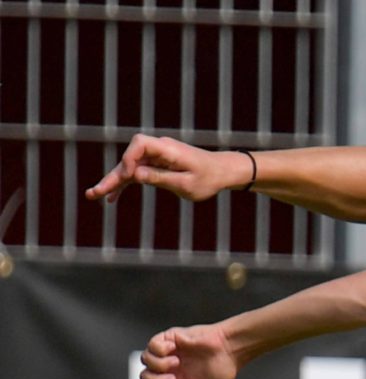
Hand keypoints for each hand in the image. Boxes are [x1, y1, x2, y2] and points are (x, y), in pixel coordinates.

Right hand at [85, 134, 238, 202]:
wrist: (222, 171)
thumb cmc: (209, 178)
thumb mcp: (186, 183)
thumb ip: (161, 178)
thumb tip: (135, 176)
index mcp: (168, 149)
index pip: (140, 143)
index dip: (130, 158)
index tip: (131, 176)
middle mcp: (159, 149)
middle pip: (129, 158)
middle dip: (113, 176)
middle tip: (94, 192)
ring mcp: (156, 157)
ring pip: (130, 168)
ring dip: (114, 182)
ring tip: (96, 196)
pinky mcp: (156, 165)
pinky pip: (137, 173)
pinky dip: (126, 184)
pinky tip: (112, 198)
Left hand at [139, 324, 239, 378]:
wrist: (231, 348)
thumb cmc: (225, 368)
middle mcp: (170, 367)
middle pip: (144, 377)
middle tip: (174, 378)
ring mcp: (168, 352)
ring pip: (145, 360)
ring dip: (158, 365)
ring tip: (176, 362)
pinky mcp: (170, 338)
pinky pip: (152, 344)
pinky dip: (159, 350)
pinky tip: (173, 350)